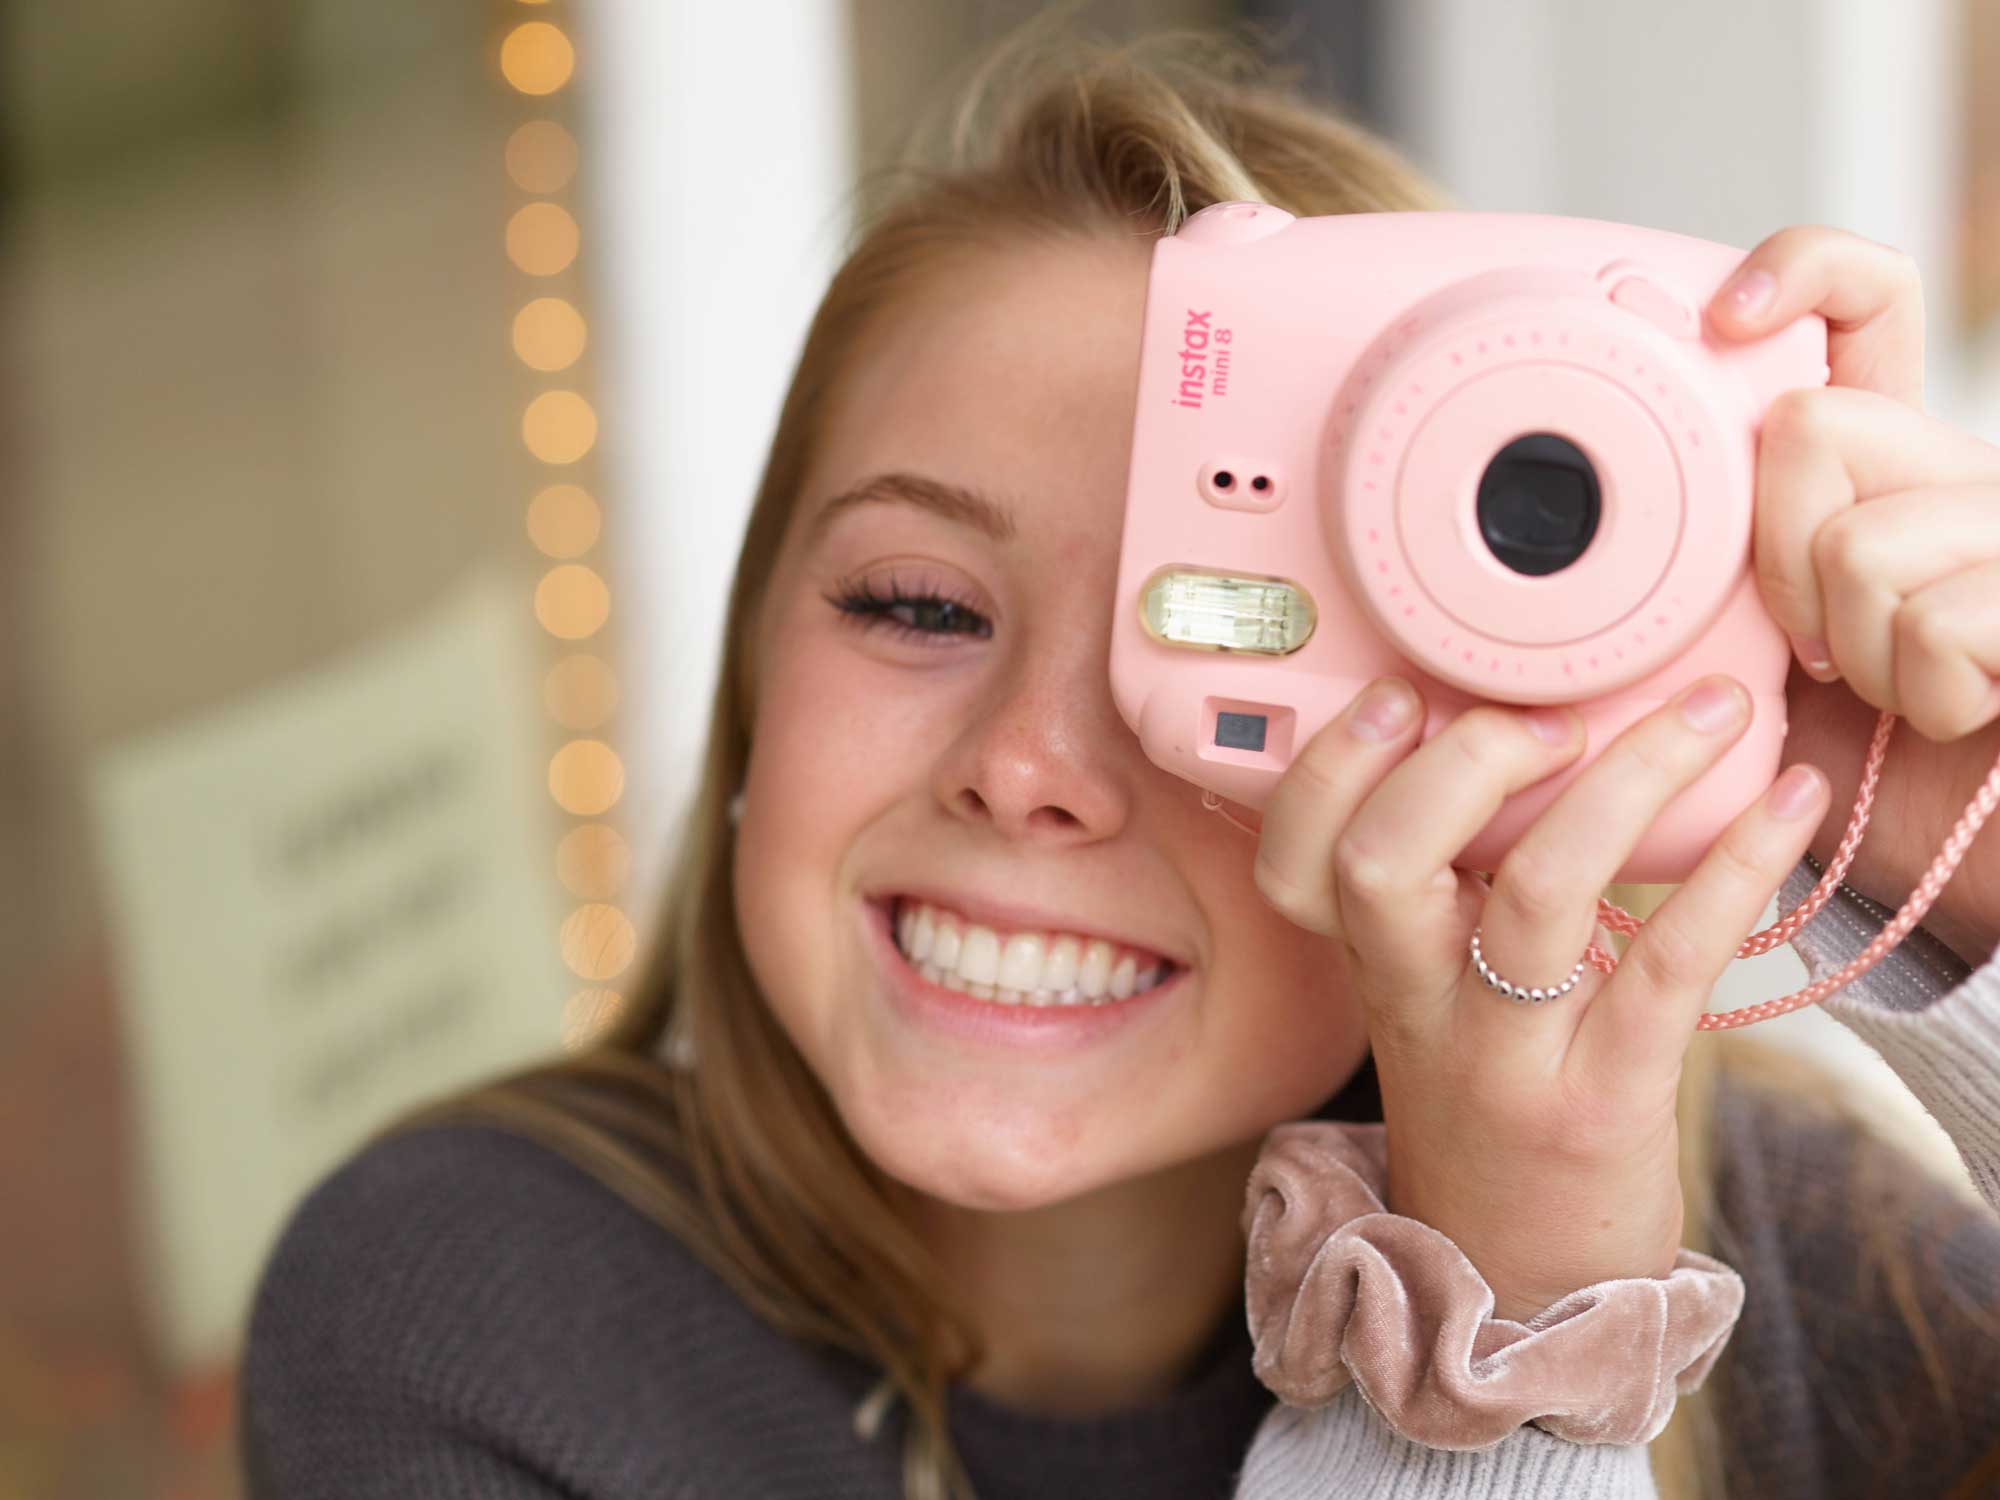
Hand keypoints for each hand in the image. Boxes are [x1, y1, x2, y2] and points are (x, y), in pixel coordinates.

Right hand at [1252, 674, 1827, 1318]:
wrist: (1521, 1282)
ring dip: (1628, 779)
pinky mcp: (1607, 1099)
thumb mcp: (1430, 1004)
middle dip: (1464, 758)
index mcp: (1372, 970)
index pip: (1294, 862)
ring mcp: (1508, 1059)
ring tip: (1701, 715)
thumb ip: (1443, 895)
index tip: (1400, 695)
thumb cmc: (1488, 1115)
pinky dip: (1735, 869)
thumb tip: (1517, 734)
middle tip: (1549, 716)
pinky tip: (1786, 805)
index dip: (1331, 767)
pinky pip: (1668, 965)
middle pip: (1386, 863)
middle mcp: (1419, 1009)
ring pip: (1538, 894)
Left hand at [1708, 225, 1999, 961]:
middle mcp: (1962, 469)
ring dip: (1854, 652)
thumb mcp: (1763, 646)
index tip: (1721, 321)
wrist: (1970, 857)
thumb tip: (1600, 532)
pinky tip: (1954, 714)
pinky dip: (1918, 695)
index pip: (1867, 300)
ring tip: (1893, 692)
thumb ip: (1723, 566)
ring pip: (1861, 543)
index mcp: (1892, 459)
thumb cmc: (1852, 761)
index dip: (1802, 270)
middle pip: (1812, 428)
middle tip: (1817, 644)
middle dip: (1782, 560)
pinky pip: (1937, 621)